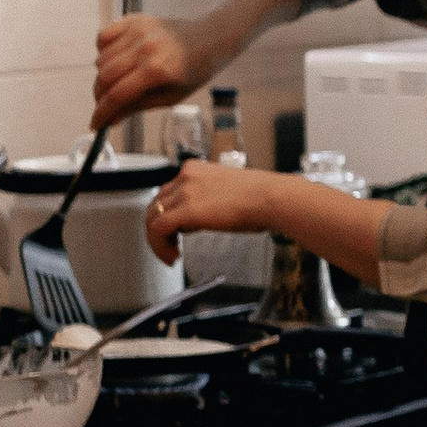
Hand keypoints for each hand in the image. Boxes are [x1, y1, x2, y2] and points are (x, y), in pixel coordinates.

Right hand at [93, 12, 198, 128]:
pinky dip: (102, 51)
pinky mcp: (134, 20)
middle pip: (104, 77)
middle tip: (105, 106)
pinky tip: (115, 60)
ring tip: (117, 82)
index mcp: (156, 70)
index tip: (96, 124)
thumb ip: (138, 106)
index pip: (117, 95)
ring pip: (100, 59)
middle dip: (99, 97)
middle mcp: (144, 48)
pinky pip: (103, 36)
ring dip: (102, 76)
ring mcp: (137, 31)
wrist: (210, 38)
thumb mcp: (171, 97)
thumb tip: (112, 119)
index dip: (102, 113)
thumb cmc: (195, 69)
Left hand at [144, 163, 274, 259]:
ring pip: (153, 217)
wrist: (273, 199)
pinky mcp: (186, 210)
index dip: (167, 215)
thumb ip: (210, 199)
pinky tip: (172, 256)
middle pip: (156, 204)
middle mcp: (186, 177)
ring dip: (157, 240)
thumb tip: (204, 216)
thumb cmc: (262, 198)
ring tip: (170, 255)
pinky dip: (159, 246)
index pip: (168, 193)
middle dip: (159, 229)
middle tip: (169, 246)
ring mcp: (185, 192)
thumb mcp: (227, 192)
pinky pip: (157, 229)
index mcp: (195, 170)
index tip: (174, 232)